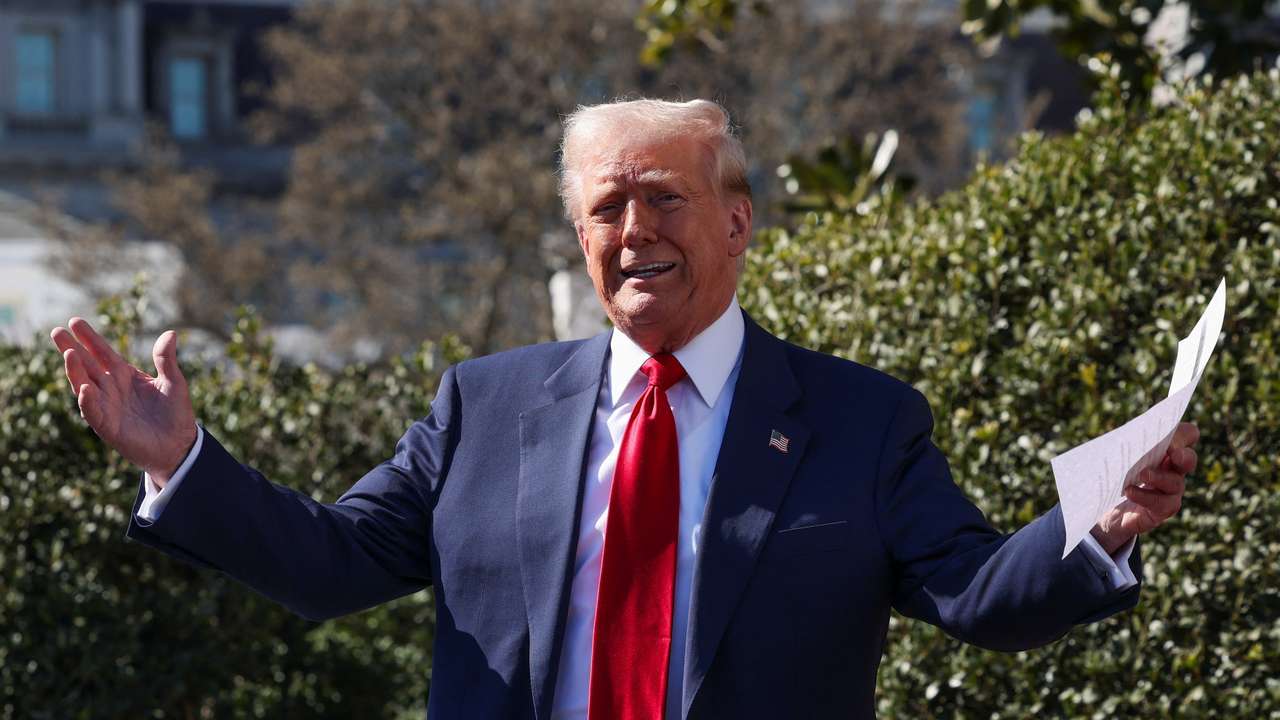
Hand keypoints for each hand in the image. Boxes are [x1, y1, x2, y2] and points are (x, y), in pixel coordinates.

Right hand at [50, 318, 197, 485]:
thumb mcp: (173, 382)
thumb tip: (171, 333)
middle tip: (56, 331)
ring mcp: (107, 406)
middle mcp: (111, 388)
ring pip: (84, 386)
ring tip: (68, 353)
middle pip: (87, 365)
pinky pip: (94, 412)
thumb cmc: (175, 413)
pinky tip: (84, 389)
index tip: (74, 321)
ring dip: (75, 371)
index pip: (103, 353)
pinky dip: (88, 401)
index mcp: (125, 375)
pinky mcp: (108, 427)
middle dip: (71, 349)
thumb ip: (166, 359)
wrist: (179, 445)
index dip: (89, 338)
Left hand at [1090, 421, 1199, 554]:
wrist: (1100, 507)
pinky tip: (1130, 491)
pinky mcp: (1160, 510)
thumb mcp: (1115, 455)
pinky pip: (1160, 504)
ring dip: (1159, 477)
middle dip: (1184, 455)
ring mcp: (1170, 492)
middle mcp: (1173, 470)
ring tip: (1142, 474)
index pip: (1187, 435)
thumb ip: (1124, 443)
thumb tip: (1127, 434)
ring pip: (1175, 483)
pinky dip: (1145, 496)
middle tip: (1172, 453)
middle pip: (1189, 459)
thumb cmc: (1111, 474)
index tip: (1166, 435)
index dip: (1182, 434)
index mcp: (1165, 450)